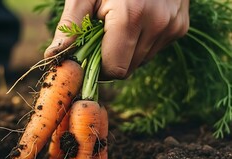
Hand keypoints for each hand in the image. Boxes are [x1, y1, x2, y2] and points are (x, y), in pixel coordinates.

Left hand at [45, 0, 189, 78]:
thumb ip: (70, 27)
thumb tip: (52, 56)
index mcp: (131, 16)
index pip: (114, 69)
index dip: (97, 68)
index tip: (87, 54)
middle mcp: (158, 24)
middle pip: (127, 69)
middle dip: (109, 59)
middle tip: (100, 37)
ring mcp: (173, 26)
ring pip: (140, 61)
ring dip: (125, 52)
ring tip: (118, 25)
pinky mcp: (180, 27)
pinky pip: (153, 50)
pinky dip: (139, 44)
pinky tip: (134, 22)